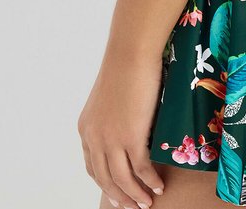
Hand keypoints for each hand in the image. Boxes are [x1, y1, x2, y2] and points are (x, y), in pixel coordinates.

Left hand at [77, 52, 166, 207]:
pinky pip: (141, 168)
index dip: (106, 183)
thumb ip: (114, 116)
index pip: (93, 166)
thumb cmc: (126, 65)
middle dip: (121, 196)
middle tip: (134, 206)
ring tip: (148, 202)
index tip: (118, 194)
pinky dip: (149, 180)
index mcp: (87, 129)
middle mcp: (94, 138)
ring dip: (136, 195)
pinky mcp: (131, 137)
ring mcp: (111, 139)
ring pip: (123, 179)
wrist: (131, 52)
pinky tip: (158, 185)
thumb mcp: (111, 97)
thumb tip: (129, 125)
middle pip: (106, 178)